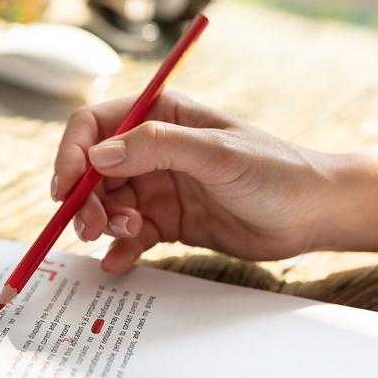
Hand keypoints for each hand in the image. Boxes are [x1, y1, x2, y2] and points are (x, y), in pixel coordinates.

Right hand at [52, 92, 338, 271]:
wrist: (312, 215)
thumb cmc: (274, 171)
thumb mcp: (216, 154)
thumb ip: (157, 147)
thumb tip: (99, 155)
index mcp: (160, 114)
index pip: (94, 125)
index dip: (72, 153)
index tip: (65, 188)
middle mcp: (151, 148)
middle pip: (92, 170)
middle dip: (84, 198)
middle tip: (91, 227)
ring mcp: (157, 186)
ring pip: (106, 204)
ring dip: (103, 223)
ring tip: (126, 236)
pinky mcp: (166, 221)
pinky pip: (128, 235)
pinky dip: (119, 249)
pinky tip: (119, 263)